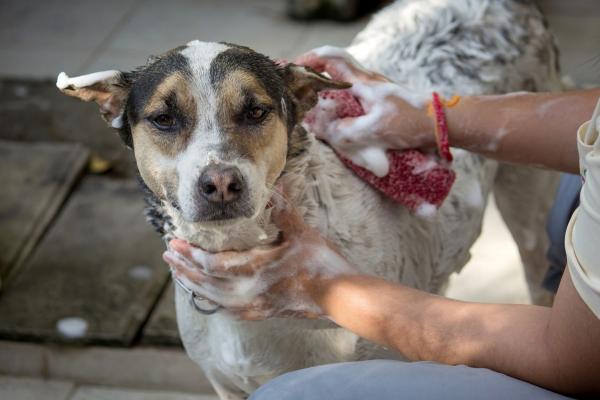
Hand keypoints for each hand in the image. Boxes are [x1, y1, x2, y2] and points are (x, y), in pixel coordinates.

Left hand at [162, 196, 356, 319]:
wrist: (339, 298)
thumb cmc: (322, 264)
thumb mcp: (302, 233)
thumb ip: (284, 210)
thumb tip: (278, 183)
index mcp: (256, 269)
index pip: (212, 264)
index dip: (191, 254)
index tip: (175, 242)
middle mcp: (249, 292)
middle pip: (205, 282)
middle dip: (184, 267)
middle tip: (167, 254)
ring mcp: (253, 306)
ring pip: (212, 298)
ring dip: (193, 283)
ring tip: (178, 271)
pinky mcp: (260, 314)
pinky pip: (226, 309)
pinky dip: (210, 299)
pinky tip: (206, 294)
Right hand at [296, 46, 434, 174]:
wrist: (440, 124)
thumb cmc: (412, 122)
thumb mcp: (377, 130)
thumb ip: (347, 131)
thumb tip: (324, 130)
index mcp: (364, 82)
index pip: (333, 59)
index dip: (310, 60)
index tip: (294, 68)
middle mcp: (366, 82)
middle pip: (333, 70)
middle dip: (312, 77)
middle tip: (296, 90)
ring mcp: (372, 92)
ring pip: (341, 87)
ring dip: (324, 94)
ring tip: (309, 108)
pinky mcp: (377, 104)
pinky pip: (350, 101)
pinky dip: (337, 107)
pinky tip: (333, 121)